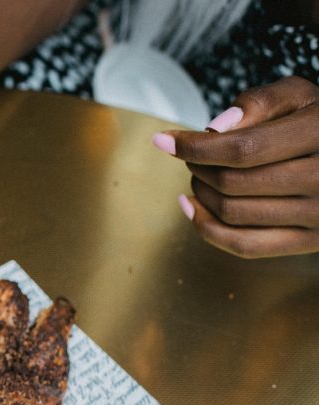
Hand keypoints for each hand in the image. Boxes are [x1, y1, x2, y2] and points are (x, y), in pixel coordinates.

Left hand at [153, 76, 318, 257]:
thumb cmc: (318, 122)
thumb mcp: (299, 97)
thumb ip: (259, 103)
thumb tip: (213, 128)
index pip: (243, 149)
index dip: (195, 147)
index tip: (164, 140)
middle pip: (232, 182)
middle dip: (198, 167)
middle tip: (192, 157)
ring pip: (232, 213)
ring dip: (200, 193)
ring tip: (199, 175)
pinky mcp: (311, 242)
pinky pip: (245, 245)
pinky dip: (207, 229)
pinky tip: (191, 207)